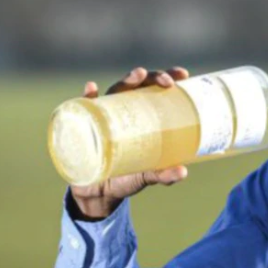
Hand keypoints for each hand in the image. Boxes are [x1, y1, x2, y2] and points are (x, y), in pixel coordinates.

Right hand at [69, 66, 190, 219]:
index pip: (155, 90)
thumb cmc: (127, 176)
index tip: (183, 74)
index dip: (168, 77)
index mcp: (142, 115)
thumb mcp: (147, 175)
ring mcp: (104, 116)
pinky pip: (84, 107)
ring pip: (114, 91)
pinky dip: (87, 97)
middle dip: (152, 77)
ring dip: (126, 82)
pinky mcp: (85, 126)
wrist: (98, 193)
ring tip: (137, 76)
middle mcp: (123, 110)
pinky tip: (92, 89)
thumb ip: (164, 174)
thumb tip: (183, 172)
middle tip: (166, 82)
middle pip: (138, 85)